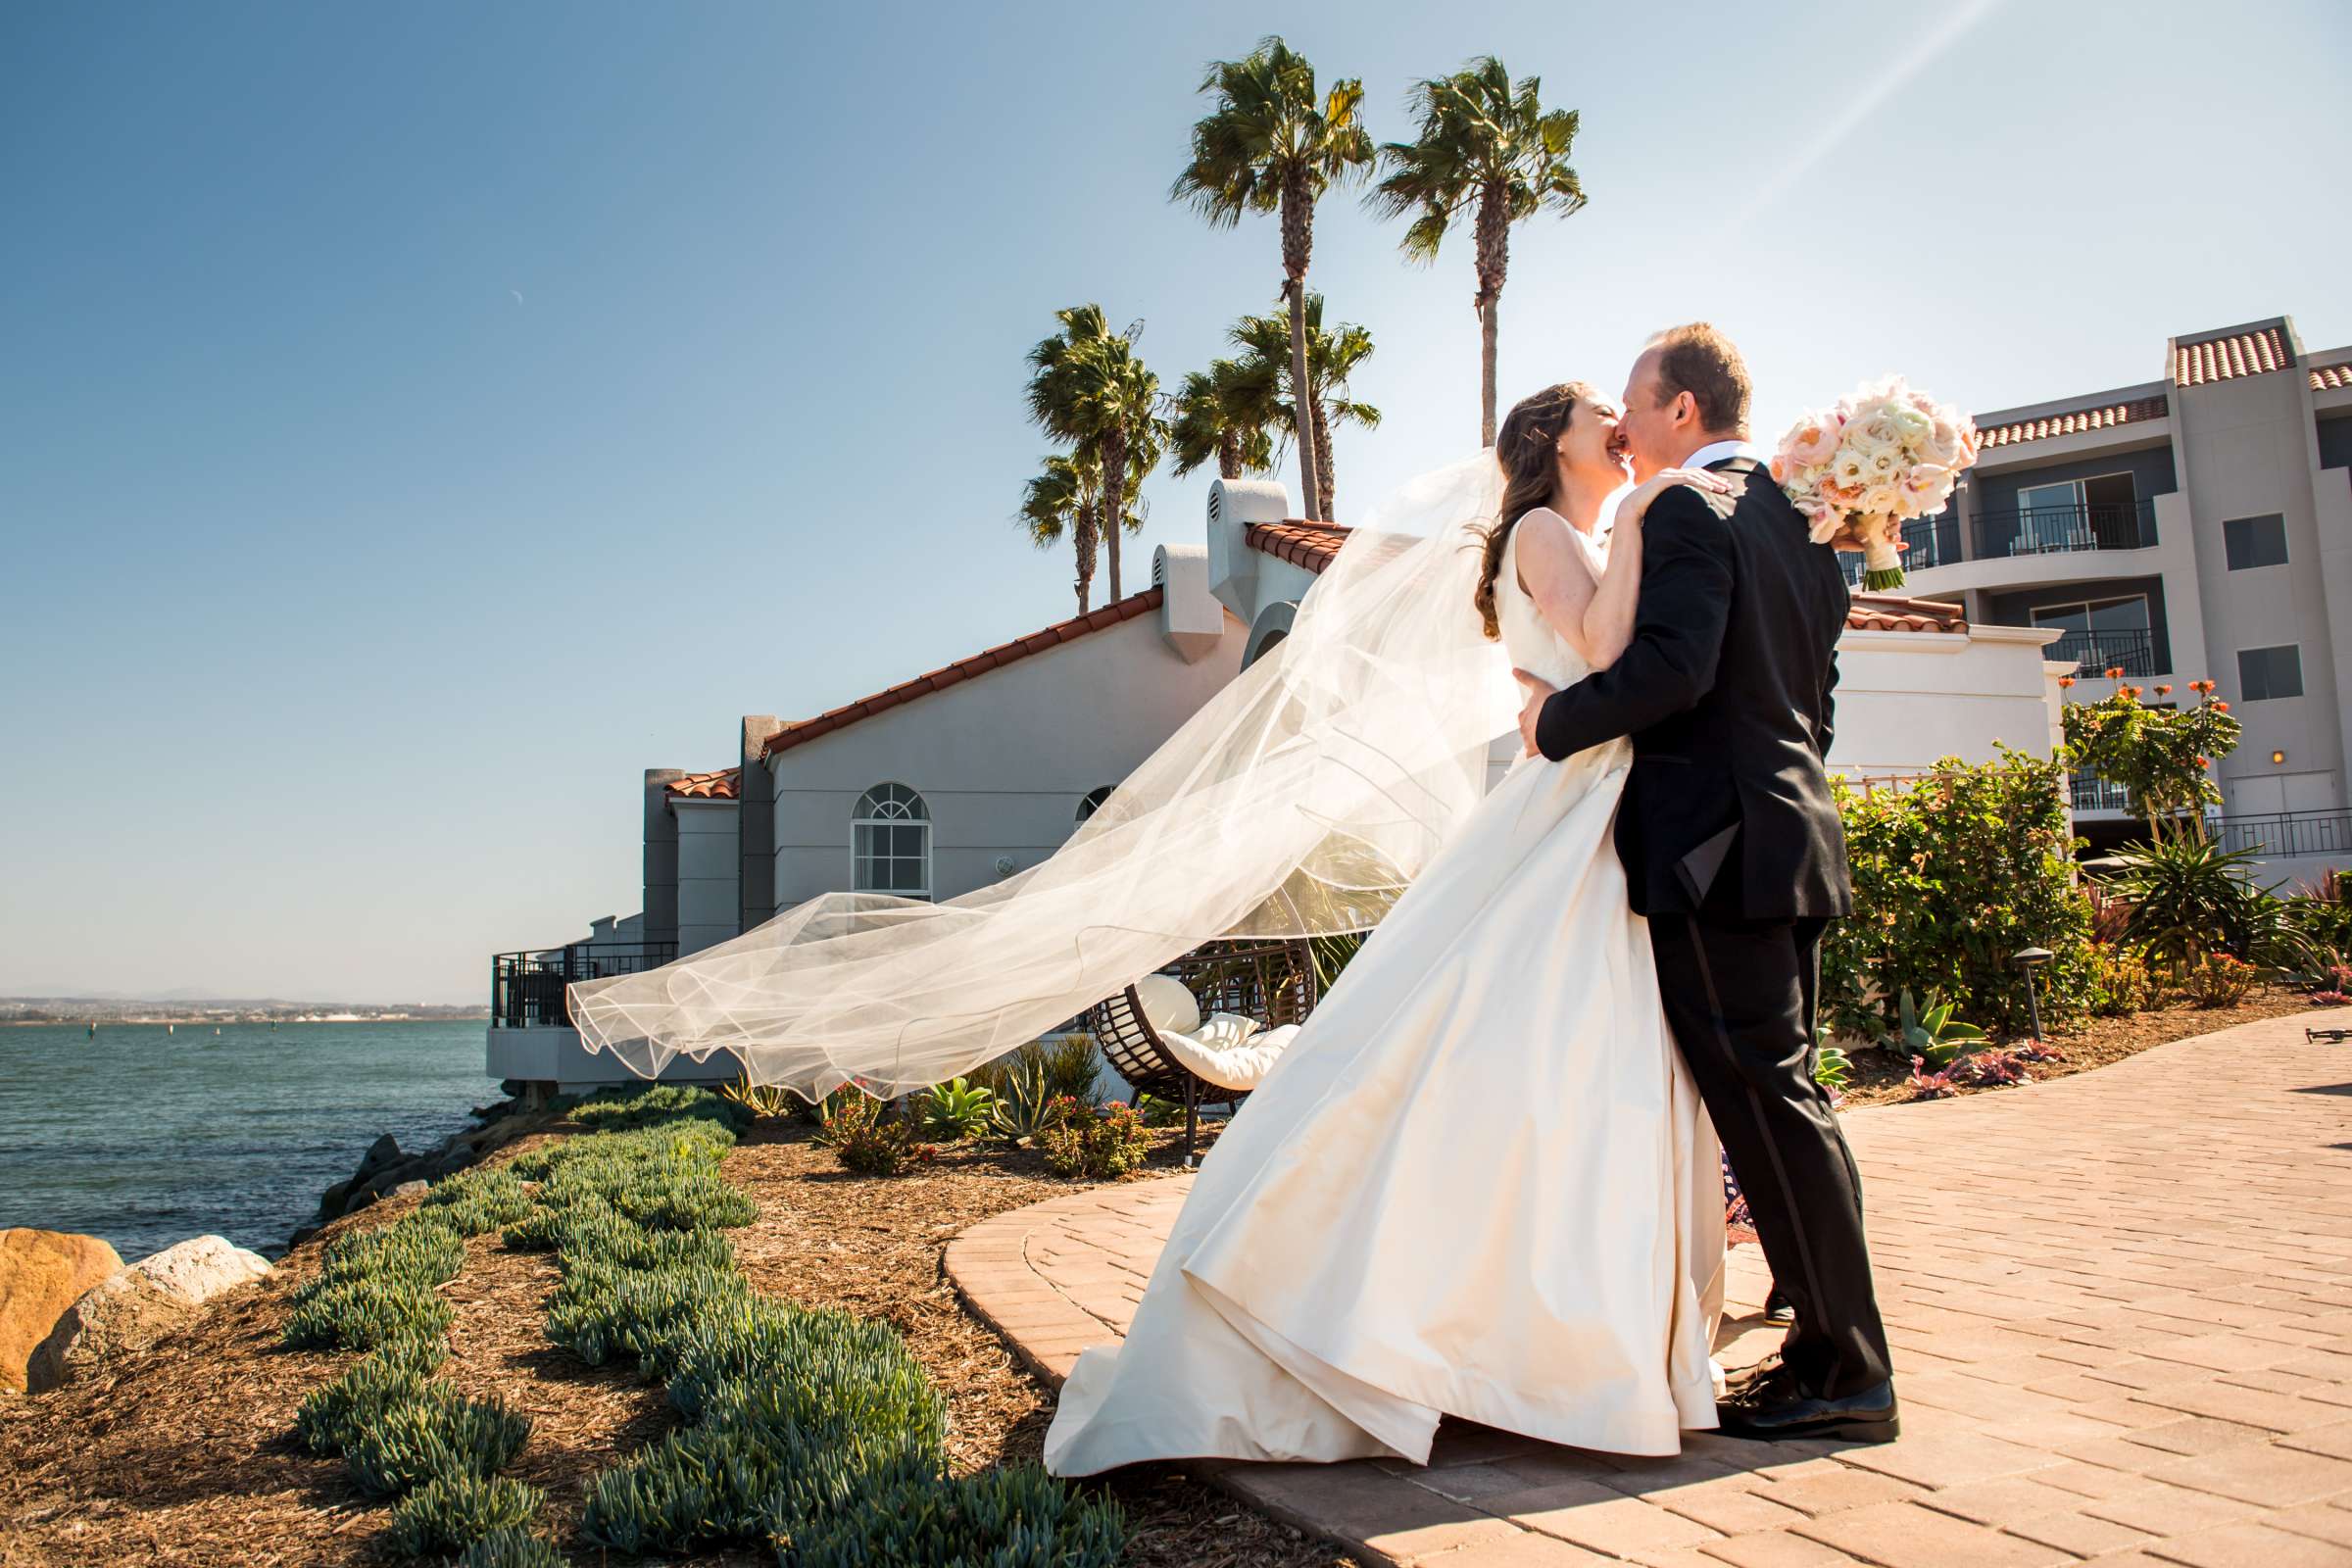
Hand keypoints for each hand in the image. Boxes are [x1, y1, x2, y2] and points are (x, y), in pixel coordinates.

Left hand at [1512, 668, 1555, 757]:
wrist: (1558, 718)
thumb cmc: (1551, 702)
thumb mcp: (1540, 687)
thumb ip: (1527, 679)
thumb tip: (1513, 669)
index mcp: (1524, 714)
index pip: (1524, 716)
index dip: (1533, 717)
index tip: (1540, 717)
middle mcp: (1523, 727)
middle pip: (1526, 729)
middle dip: (1534, 729)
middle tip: (1546, 727)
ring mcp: (1528, 739)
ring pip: (1529, 741)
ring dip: (1536, 740)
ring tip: (1550, 738)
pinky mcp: (1533, 749)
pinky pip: (1532, 754)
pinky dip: (1535, 754)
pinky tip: (1542, 753)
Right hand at [1616, 466, 1732, 530]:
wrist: (1630, 513)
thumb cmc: (1646, 513)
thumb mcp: (1665, 507)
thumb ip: (1675, 503)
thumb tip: (1688, 511)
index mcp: (1670, 479)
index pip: (1694, 476)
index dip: (1709, 481)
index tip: (1723, 488)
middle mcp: (1669, 473)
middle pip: (1697, 473)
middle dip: (1714, 480)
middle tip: (1728, 487)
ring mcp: (1666, 475)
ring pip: (1694, 475)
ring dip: (1710, 481)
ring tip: (1723, 489)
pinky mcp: (1664, 479)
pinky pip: (1686, 479)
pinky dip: (1700, 482)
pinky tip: (1711, 488)